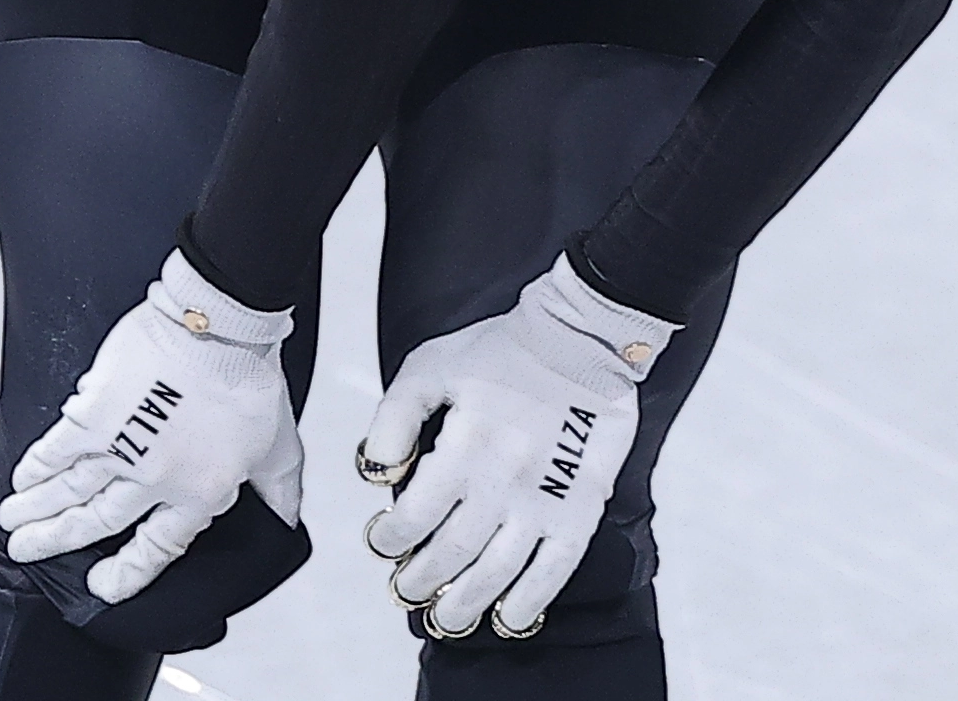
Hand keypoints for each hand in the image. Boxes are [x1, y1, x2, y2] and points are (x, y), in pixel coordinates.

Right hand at [0, 248, 301, 603]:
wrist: (221, 327)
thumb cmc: (251, 380)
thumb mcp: (279, 448)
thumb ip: (279, 490)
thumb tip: (286, 521)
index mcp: (198, 494)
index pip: (158, 548)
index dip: (128, 574)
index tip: (103, 585)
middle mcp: (153, 481)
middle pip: (95, 522)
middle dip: (57, 540)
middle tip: (28, 549)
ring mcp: (120, 449)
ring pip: (68, 492)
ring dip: (36, 510)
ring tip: (13, 522)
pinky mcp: (94, 414)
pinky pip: (56, 450)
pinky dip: (35, 466)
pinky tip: (22, 476)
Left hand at [359, 254, 678, 638]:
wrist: (582, 338)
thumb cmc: (503, 350)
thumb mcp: (429, 367)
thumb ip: (392, 420)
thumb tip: (375, 474)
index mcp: (462, 447)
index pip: (412, 518)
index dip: (389, 540)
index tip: (383, 542)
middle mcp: (501, 481)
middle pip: (450, 554)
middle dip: (420, 582)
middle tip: (406, 590)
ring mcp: (544, 499)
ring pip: (497, 572)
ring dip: (465, 603)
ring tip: (446, 618)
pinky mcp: (581, 507)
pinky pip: (555, 569)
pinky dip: (530, 601)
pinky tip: (510, 618)